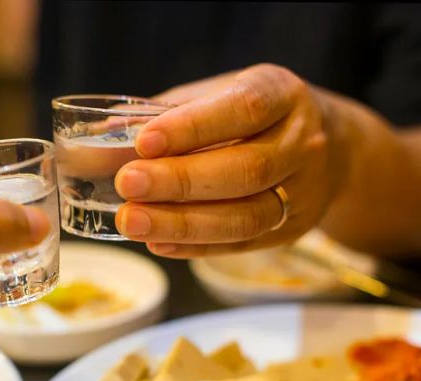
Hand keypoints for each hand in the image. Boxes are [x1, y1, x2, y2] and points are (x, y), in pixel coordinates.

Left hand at [114, 64, 344, 257]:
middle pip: (246, 170)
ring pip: (247, 216)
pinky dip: (197, 246)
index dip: (192, 127)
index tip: (143, 141)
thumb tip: (92, 142)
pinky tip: (157, 243)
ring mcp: (303, 191)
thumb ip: (158, 117)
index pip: (242, 109)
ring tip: (132, 221)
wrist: (328, 148)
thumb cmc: (249, 117)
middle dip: (181, 181)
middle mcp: (301, 143)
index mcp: (281, 95)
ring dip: (184, 223)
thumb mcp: (211, 97)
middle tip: (127, 185)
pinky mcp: (292, 229)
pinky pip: (244, 244)